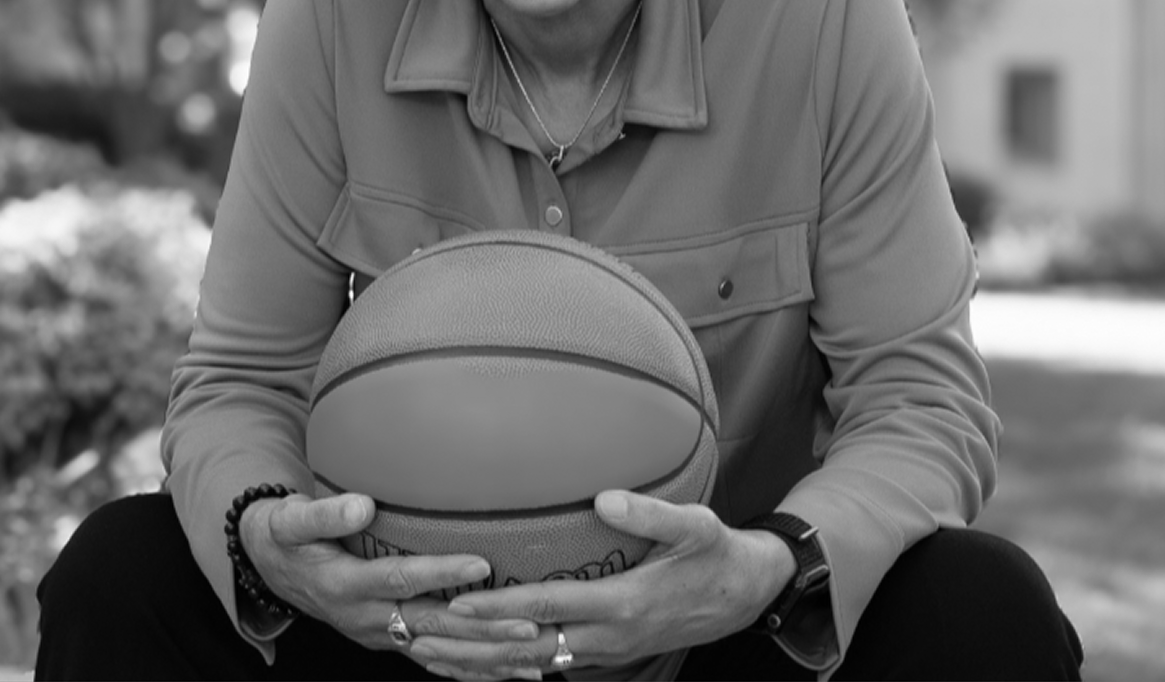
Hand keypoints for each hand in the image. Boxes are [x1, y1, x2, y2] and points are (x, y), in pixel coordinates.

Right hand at [240, 493, 543, 670]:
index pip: (400, 579)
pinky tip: (511, 672)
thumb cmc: (287, 537)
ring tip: (532, 650)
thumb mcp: (292, 521)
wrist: (274, 570)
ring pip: (439, 652)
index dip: (439, 574)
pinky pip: (435, 662)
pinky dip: (473, 671)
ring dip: (486, 655)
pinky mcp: (391, 641)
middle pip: (431, 625)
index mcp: (346, 585)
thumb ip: (325, 514)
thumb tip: (361, 505)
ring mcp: (381, 635)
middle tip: (527, 621)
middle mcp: (367, 617)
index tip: (481, 564)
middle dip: (481, 626)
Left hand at [406, 490, 795, 678]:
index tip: (459, 602)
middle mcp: (607, 636)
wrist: (745, 595)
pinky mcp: (605, 652)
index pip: (548, 608)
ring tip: (431, 652)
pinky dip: (510, 665)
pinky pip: (549, 663)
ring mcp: (604, 651)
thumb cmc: (717, 555)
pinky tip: (480, 660)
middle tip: (419, 636)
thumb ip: (651, 513)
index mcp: (622, 604)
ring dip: (480, 662)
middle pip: (526, 649)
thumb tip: (604, 498)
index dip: (501, 607)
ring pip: (532, 664)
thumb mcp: (696, 526)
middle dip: (471, 648)